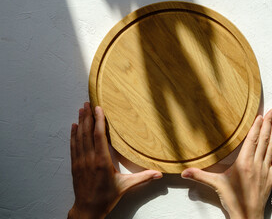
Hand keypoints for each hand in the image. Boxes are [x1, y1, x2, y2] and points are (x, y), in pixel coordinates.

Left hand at [68, 102, 162, 218]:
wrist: (87, 209)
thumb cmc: (106, 197)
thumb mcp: (126, 186)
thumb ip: (143, 178)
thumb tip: (159, 174)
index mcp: (102, 161)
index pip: (99, 136)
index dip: (98, 120)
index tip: (98, 108)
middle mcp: (89, 159)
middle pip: (87, 133)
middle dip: (87, 116)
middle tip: (87, 103)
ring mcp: (80, 161)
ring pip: (79, 137)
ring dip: (80, 122)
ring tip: (81, 109)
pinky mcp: (75, 165)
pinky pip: (73, 146)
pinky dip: (73, 134)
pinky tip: (74, 126)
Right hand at [181, 109, 271, 218]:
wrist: (247, 215)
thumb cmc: (232, 199)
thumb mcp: (215, 185)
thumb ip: (199, 176)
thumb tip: (183, 172)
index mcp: (243, 163)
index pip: (252, 141)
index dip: (257, 127)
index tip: (261, 115)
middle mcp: (256, 164)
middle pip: (264, 140)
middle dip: (269, 124)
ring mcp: (266, 170)